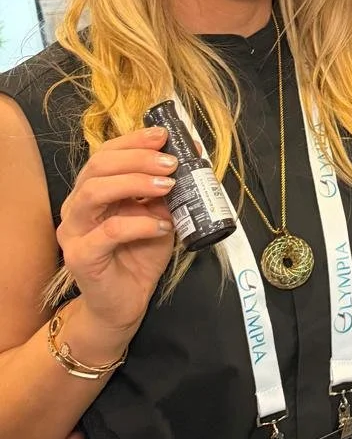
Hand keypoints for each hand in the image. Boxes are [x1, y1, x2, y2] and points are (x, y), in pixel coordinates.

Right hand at [57, 127, 178, 341]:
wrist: (126, 303)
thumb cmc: (139, 255)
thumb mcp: (159, 214)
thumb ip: (165, 190)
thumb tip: (190, 158)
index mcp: (92, 191)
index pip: (105, 154)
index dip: (134, 141)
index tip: (164, 135)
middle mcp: (76, 206)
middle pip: (97, 167)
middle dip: (137, 158)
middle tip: (171, 162)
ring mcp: (74, 232)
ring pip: (94, 193)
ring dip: (135, 183)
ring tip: (168, 186)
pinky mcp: (81, 256)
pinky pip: (109, 232)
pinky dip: (139, 223)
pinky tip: (163, 224)